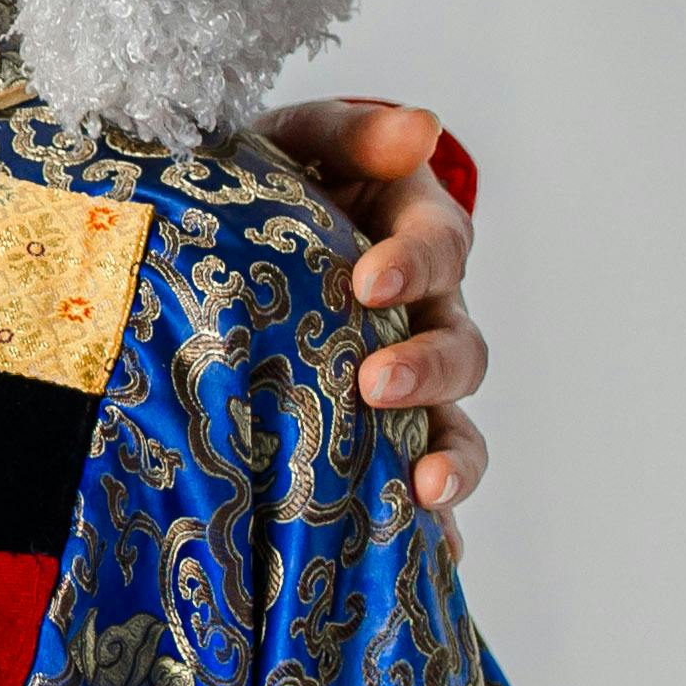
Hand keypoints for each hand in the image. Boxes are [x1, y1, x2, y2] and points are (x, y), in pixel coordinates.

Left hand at [265, 91, 491, 516]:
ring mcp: (408, 384)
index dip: (415, 263)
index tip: (369, 280)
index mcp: (413, 235)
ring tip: (424, 491)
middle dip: (426, 370)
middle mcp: (425, 316)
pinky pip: (420, 486)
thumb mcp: (296, 142)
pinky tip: (432, 559)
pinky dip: (436, 526)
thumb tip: (417, 127)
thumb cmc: (270, 182)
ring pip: (455, 427)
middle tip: (375, 384)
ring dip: (449, 459)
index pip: (439, 247)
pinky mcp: (381, 439)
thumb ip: (350, 133)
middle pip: (459, 348)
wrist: (225, 235)